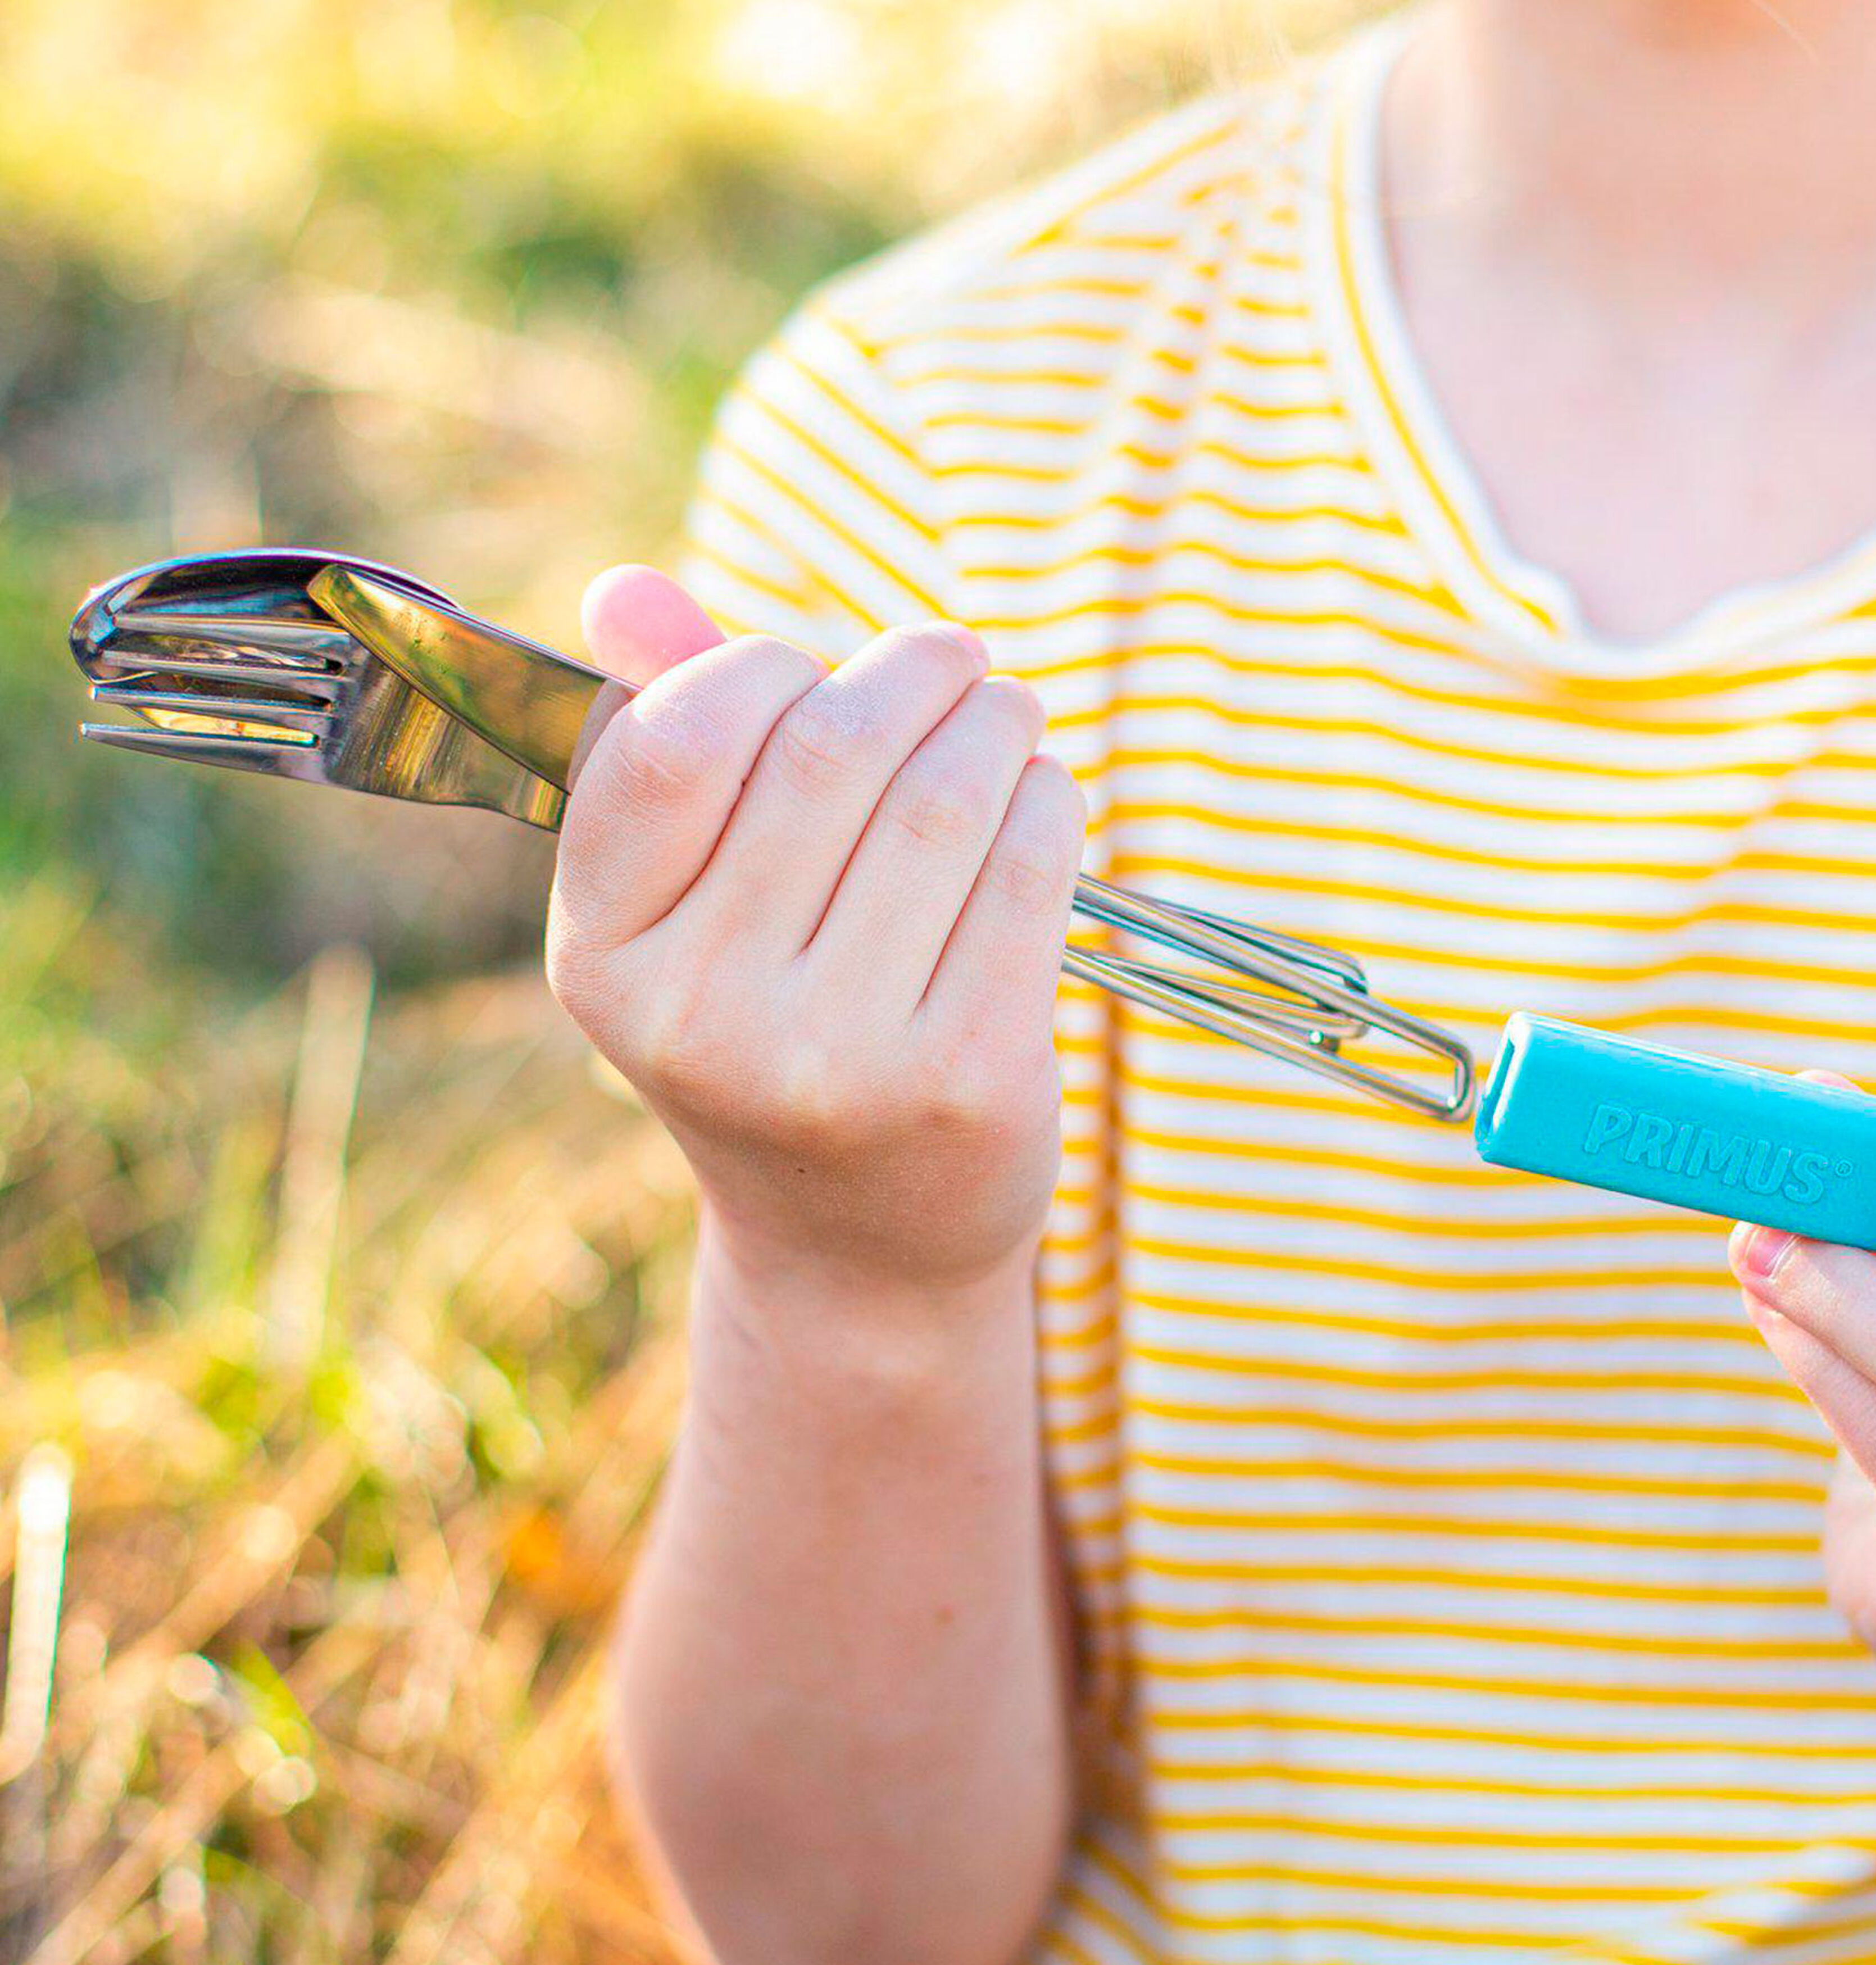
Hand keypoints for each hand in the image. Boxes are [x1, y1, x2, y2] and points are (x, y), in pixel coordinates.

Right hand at [545, 567, 1085, 1295]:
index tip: (814, 668)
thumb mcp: (685, 915)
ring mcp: (836, 1059)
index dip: (761, 667)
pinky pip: (1030, 867)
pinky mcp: (966, 1077)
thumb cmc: (773, 1032)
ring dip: (994, 723)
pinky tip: (1041, 798)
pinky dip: (1049, 801)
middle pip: (828, 749)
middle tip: (953, 662)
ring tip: (1004, 720)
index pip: (673, 739)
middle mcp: (705, 1018)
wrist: (860, 1245)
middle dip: (912, 673)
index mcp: (604, 960)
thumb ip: (660, 740)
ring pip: (943, 796)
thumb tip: (622, 586)